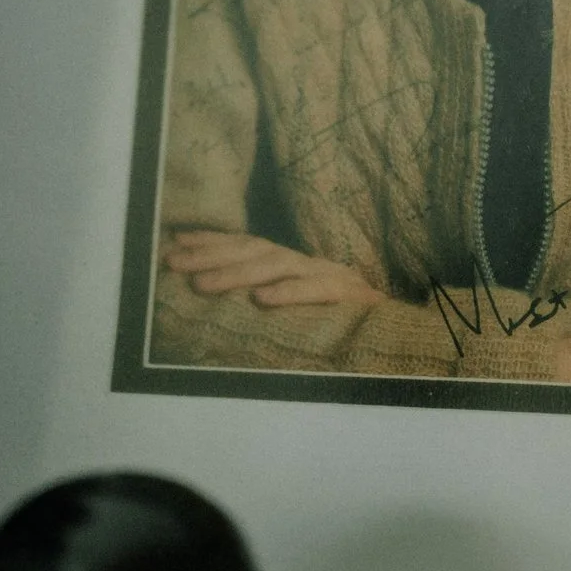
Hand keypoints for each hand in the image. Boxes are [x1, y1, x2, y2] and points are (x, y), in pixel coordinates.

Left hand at [162, 230, 385, 308]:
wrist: (397, 329)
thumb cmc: (338, 319)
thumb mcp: (295, 302)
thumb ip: (261, 291)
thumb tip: (209, 285)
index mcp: (291, 262)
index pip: (245, 243)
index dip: (210, 241)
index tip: (173, 244)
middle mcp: (305, 261)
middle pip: (252, 250)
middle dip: (208, 256)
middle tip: (173, 264)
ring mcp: (328, 274)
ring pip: (277, 267)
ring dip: (236, 274)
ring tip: (202, 285)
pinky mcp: (350, 295)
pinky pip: (317, 291)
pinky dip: (289, 293)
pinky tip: (262, 299)